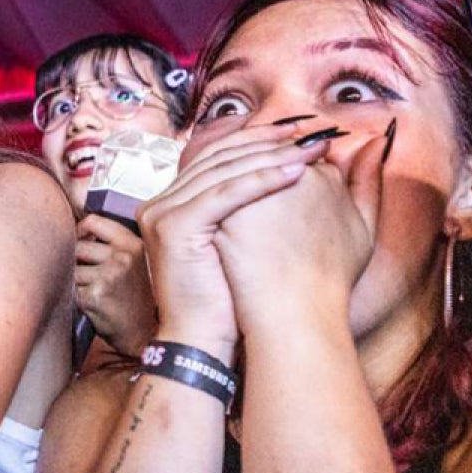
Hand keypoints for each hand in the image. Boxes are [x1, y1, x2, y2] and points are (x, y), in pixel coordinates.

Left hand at [73, 214, 158, 356]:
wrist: (143, 333)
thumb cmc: (133, 297)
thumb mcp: (133, 262)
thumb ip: (111, 243)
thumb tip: (75, 225)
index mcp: (132, 244)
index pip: (94, 221)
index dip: (80, 230)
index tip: (79, 240)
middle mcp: (122, 257)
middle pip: (77, 246)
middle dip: (77, 261)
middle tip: (92, 278)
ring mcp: (108, 276)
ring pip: (71, 269)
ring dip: (76, 281)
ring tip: (95, 293)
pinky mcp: (94, 296)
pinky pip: (70, 289)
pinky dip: (75, 297)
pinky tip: (92, 305)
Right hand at [137, 122, 330, 355]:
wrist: (201, 342)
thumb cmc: (226, 300)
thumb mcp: (235, 244)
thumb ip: (246, 209)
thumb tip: (286, 173)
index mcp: (170, 202)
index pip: (215, 158)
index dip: (257, 140)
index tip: (297, 133)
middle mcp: (159, 202)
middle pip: (219, 157)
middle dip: (269, 141)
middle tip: (311, 131)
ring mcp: (162, 212)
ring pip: (225, 171)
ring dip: (274, 155)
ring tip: (312, 148)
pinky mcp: (174, 226)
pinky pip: (227, 194)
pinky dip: (264, 179)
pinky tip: (297, 172)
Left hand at [214, 120, 389, 330]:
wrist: (295, 315)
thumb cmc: (331, 277)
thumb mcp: (364, 228)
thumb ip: (369, 182)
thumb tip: (376, 142)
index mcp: (326, 176)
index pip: (300, 153)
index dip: (289, 161)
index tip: (278, 176)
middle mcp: (294, 174)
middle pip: (269, 154)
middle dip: (260, 159)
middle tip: (246, 184)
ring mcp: (258, 189)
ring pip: (241, 167)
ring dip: (237, 174)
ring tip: (235, 197)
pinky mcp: (230, 206)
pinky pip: (221, 187)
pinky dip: (220, 191)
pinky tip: (217, 204)